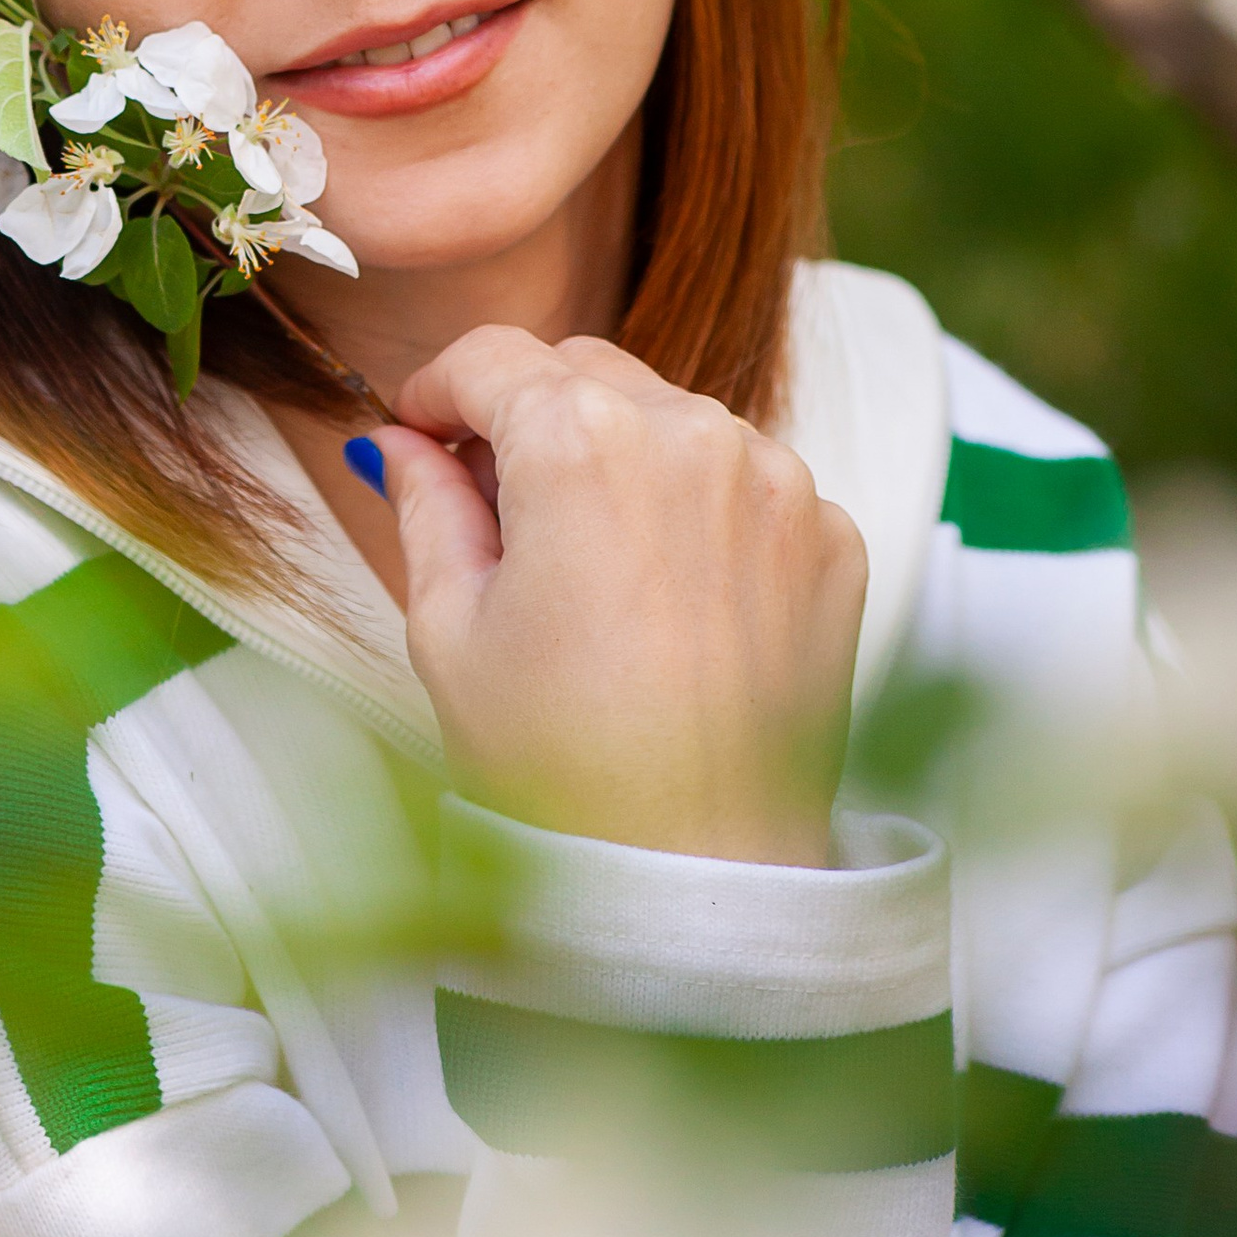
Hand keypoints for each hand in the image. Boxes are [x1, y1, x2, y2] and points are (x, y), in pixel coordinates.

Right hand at [372, 325, 867, 866]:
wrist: (701, 878)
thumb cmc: (560, 767)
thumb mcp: (451, 629)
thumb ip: (426, 507)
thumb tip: (404, 444)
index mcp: (581, 440)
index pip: (491, 358)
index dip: (439, 389)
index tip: (421, 431)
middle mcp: (692, 432)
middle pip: (585, 370)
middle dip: (529, 413)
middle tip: (493, 503)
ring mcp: (778, 481)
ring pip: (673, 419)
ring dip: (622, 457)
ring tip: (590, 565)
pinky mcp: (833, 537)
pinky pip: (749, 483)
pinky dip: (702, 512)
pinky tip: (669, 599)